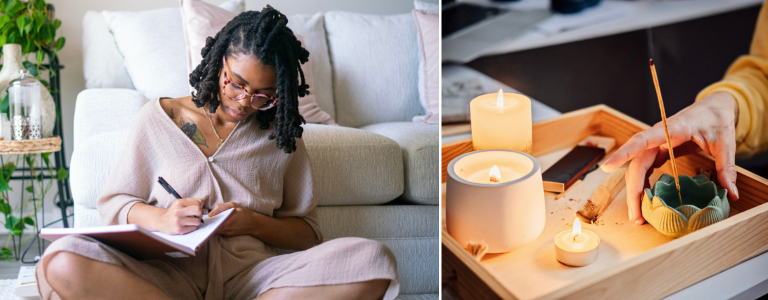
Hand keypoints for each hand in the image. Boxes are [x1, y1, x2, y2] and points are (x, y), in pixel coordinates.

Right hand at [156, 198, 202, 234]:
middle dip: (199, 213)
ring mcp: (178, 221)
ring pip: (197, 221)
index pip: (198, 202)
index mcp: (178, 203)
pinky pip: (193, 228)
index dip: (200, 206)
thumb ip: (191, 201)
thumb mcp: (179, 203)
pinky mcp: (179, 230)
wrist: (161, 221)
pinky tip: (187, 226)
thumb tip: (202, 203)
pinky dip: (192, 227)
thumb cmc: (174, 212)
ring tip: (191, 221)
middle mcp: (177, 211)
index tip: (197, 208)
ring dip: (196, 221)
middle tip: (196, 215)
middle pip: (198, 210)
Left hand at [208, 202, 258, 236]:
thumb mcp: (233, 205)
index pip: (211, 222)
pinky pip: (219, 232)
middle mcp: (225, 228)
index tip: (203, 217)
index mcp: (226, 220)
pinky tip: (217, 224)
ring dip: (211, 226)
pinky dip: (216, 228)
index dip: (206, 220)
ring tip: (210, 221)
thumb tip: (210, 213)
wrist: (253, 223)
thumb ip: (220, 207)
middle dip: (208, 224)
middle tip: (204, 219)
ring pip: (214, 230)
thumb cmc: (243, 212)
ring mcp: (226, 233)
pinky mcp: (227, 236)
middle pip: (211, 227)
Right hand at [601, 92, 739, 224]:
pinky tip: (645, 201)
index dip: (623, 153)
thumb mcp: (725, 142)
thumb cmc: (715, 119)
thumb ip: (727, 168)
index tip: (607, 166)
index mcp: (671, 129)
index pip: (641, 141)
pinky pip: (643, 169)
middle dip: (633, 191)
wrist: (712, 108)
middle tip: (636, 216)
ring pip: (636, 169)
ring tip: (638, 215)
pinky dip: (642, 186)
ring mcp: (654, 145)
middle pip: (635, 164)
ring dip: (635, 192)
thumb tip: (731, 194)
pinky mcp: (656, 151)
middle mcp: (656, 137)